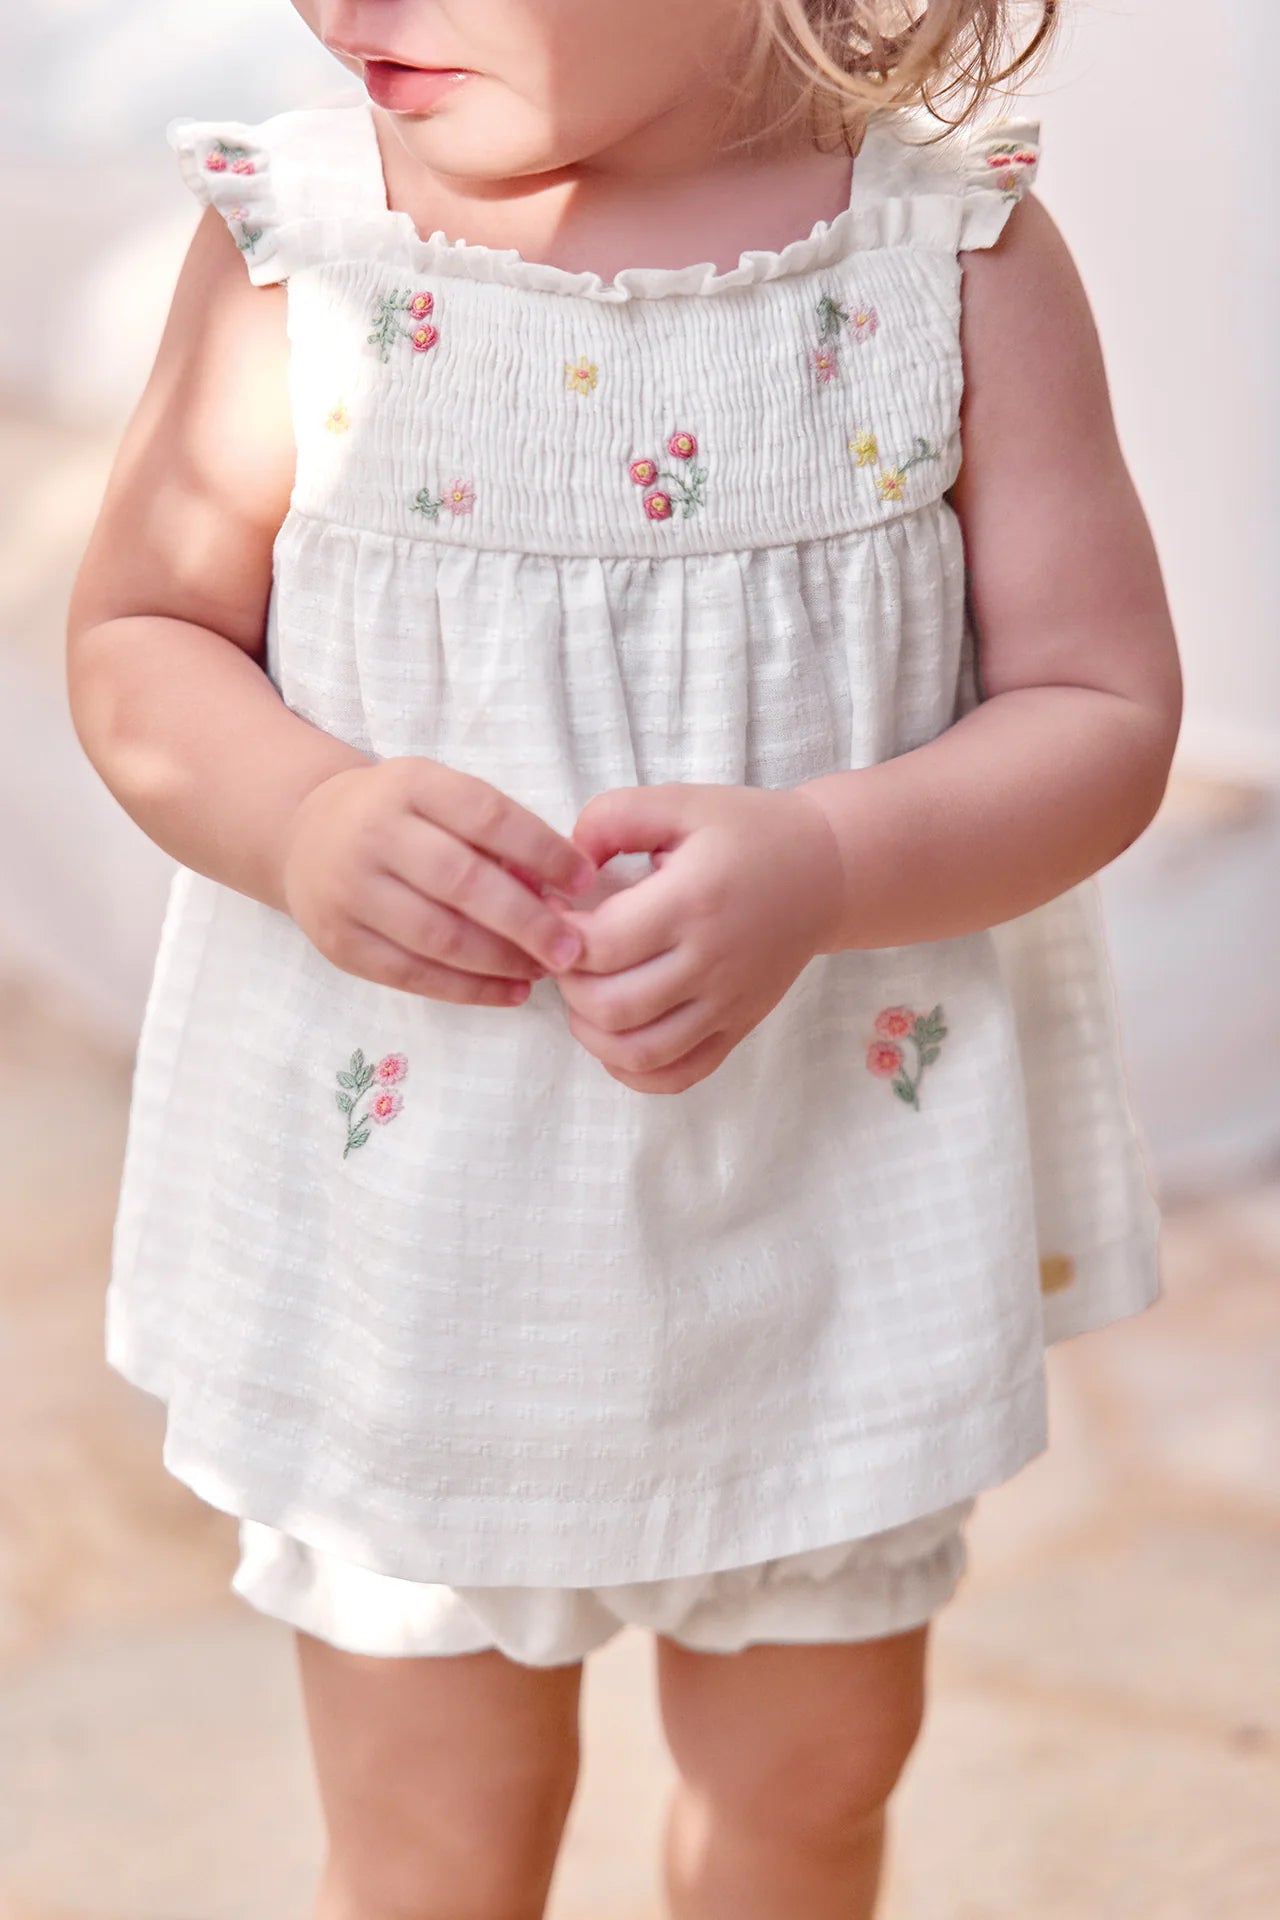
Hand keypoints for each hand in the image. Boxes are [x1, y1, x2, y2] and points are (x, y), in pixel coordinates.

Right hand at [281, 757, 596, 1005]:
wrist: (304, 834)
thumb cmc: (398, 816)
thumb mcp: (438, 798)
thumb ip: (494, 835)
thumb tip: (558, 893)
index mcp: (410, 785)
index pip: (486, 815)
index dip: (542, 850)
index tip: (585, 880)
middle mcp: (373, 834)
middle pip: (462, 882)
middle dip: (527, 920)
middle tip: (573, 948)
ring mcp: (350, 891)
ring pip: (438, 937)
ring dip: (503, 960)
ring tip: (545, 970)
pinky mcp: (339, 943)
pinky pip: (413, 975)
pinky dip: (469, 990)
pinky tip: (512, 993)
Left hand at [554, 783, 843, 1092]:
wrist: (826, 871)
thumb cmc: (747, 833)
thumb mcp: (681, 802)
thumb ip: (612, 817)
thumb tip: (565, 861)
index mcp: (691, 901)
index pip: (599, 945)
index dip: (558, 935)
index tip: (556, 914)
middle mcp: (710, 961)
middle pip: (611, 1005)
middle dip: (568, 985)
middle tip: (568, 955)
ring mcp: (727, 1003)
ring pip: (639, 1052)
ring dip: (591, 1033)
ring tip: (585, 996)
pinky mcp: (738, 1027)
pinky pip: (677, 1076)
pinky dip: (633, 1070)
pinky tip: (616, 1036)